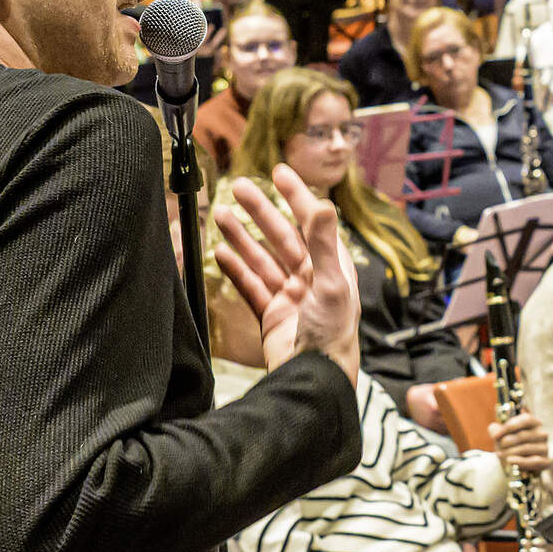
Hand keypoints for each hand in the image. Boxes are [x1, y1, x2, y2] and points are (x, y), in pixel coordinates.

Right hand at [220, 173, 360, 382]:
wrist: (314, 379)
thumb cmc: (332, 334)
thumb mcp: (331, 285)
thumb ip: (325, 244)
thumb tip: (323, 204)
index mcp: (332, 267)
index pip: (312, 222)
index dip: (295, 196)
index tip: (278, 172)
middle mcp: (311, 278)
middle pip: (281, 236)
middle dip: (260, 211)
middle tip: (238, 187)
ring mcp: (289, 296)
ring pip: (262, 258)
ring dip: (241, 236)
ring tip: (220, 214)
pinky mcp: (271, 315)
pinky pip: (250, 286)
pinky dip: (235, 269)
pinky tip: (219, 252)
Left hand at [494, 409, 549, 471]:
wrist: (515, 464)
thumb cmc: (509, 446)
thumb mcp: (501, 436)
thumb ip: (495, 430)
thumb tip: (494, 428)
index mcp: (534, 423)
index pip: (525, 420)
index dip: (509, 427)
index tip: (495, 436)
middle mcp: (542, 434)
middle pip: (523, 435)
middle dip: (506, 443)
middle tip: (497, 449)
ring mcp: (545, 448)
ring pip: (525, 448)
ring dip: (509, 453)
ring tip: (500, 456)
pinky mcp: (545, 461)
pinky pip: (533, 461)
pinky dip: (520, 461)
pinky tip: (510, 461)